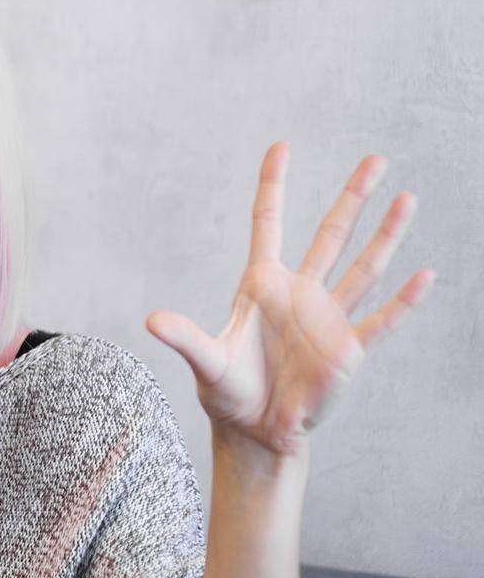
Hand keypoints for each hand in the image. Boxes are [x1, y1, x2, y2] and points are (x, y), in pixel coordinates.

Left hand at [145, 141, 436, 458]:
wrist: (256, 429)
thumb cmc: (228, 391)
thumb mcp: (206, 363)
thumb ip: (185, 339)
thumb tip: (151, 321)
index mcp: (261, 287)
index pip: (268, 225)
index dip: (273, 187)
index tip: (281, 147)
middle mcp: (300, 294)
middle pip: (330, 235)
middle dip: (352, 197)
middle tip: (375, 158)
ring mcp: (328, 319)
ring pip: (363, 267)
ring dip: (386, 235)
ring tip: (407, 197)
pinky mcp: (349, 350)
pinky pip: (380, 320)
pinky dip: (403, 301)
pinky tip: (425, 275)